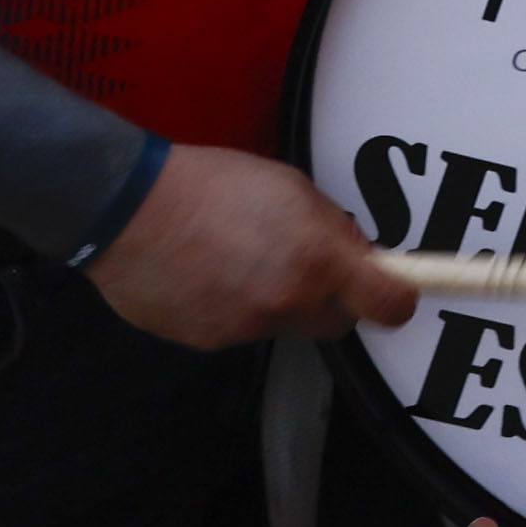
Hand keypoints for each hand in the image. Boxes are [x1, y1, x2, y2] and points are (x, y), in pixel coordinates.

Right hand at [84, 145, 407, 349]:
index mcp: (317, 260)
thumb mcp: (292, 188)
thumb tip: (356, 254)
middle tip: (309, 266)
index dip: (395, 301)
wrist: (130, 210)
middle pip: (334, 323)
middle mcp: (287, 302)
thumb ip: (331, 228)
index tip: (394, 293)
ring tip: (240, 258)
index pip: (385, 305)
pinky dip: (233, 308)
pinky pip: (237, 329)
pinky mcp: (207, 341)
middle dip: (332, 300)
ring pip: (282, 324)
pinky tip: (208, 274)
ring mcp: (245, 328)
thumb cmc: (211, 185)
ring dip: (275, 300)